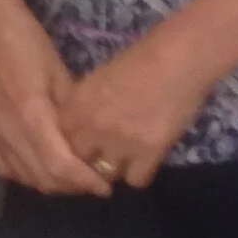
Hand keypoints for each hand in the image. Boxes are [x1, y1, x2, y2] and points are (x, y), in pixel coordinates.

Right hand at [0, 0, 110, 196]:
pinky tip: (39, 170)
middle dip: (71, 186)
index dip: (84, 181)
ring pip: (23, 177)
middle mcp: (8, 132)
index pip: (60, 166)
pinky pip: (3, 168)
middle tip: (93, 181)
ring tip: (71, 177)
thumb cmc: (28, 43)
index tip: (104, 187)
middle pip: (43, 178)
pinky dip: (24, 176)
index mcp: (31, 116)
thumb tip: (90, 142)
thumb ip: (72, 113)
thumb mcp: (59, 74)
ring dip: (50, 183)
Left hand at [54, 25, 213, 189]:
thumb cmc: (141, 59)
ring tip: (125, 160)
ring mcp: (120, 141)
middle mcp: (93, 125)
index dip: (69, 147)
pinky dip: (139, 174)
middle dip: (87, 163)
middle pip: (78, 163)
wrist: (179, 57)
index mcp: (77, 104)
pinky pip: (135, 180)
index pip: (58, 141)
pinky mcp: (149, 151)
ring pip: (105, 176)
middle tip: (101, 159)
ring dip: (113, 170)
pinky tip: (144, 162)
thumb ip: (84, 105)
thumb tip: (79, 127)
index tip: (80, 148)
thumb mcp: (99, 78)